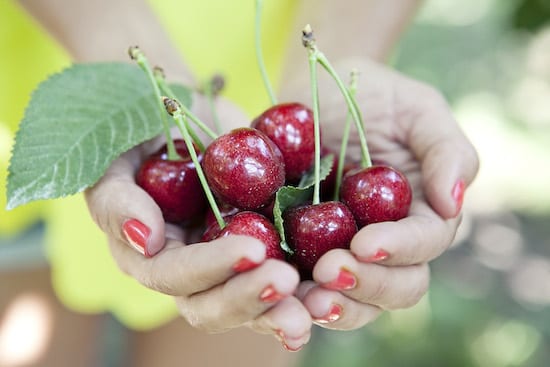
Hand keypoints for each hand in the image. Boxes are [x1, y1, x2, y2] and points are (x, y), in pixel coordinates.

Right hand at [85, 93, 312, 350]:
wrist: (178, 113)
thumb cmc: (138, 132)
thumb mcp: (116, 159)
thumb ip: (117, 200)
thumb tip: (147, 241)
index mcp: (150, 256)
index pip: (174, 276)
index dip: (210, 269)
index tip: (251, 249)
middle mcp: (189, 270)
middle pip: (213, 305)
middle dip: (249, 300)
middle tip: (287, 283)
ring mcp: (226, 261)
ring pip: (251, 302)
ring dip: (283, 309)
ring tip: (319, 305)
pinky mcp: (260, 245)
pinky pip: (280, 274)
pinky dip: (306, 289)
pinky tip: (334, 292)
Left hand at [281, 58, 478, 329]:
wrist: (319, 94)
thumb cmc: (375, 96)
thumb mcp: (417, 110)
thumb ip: (445, 150)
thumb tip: (453, 202)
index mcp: (422, 214)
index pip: (424, 244)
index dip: (400, 249)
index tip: (365, 242)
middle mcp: (389, 244)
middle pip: (395, 288)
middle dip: (366, 286)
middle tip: (329, 272)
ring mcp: (347, 253)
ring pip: (354, 301)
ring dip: (333, 306)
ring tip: (304, 299)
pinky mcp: (306, 253)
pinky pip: (305, 286)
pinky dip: (294, 298)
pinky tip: (274, 289)